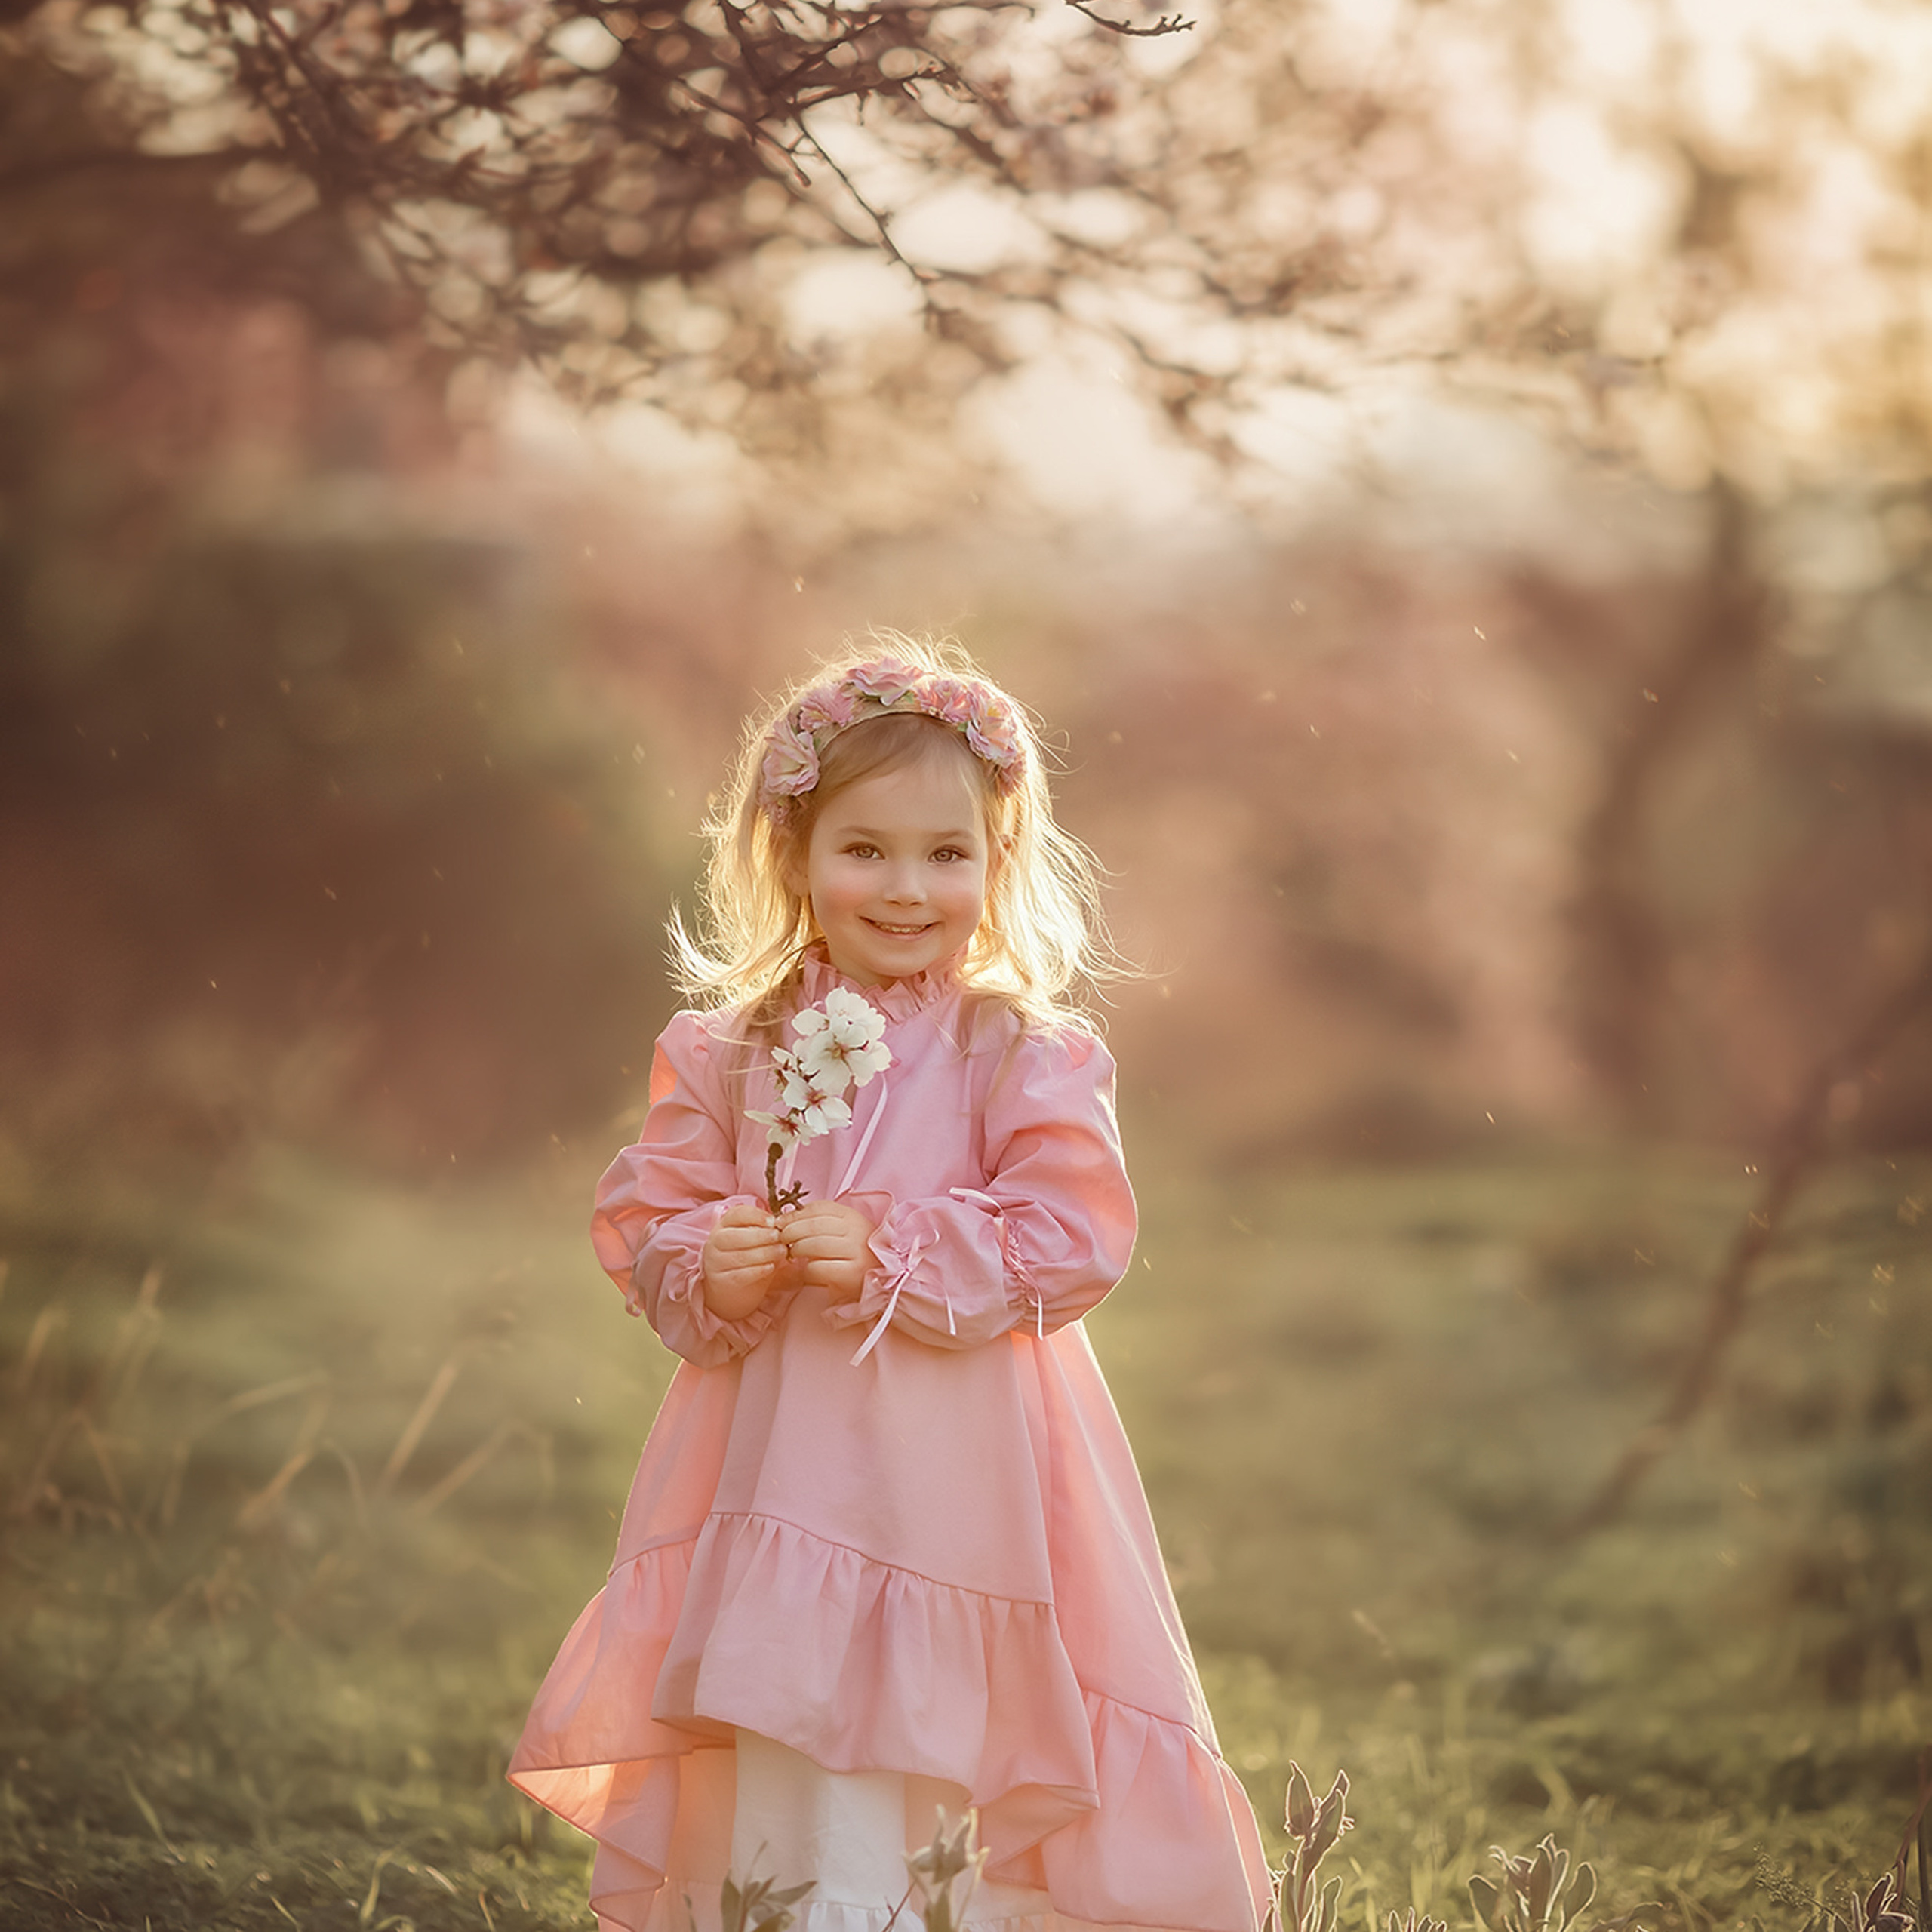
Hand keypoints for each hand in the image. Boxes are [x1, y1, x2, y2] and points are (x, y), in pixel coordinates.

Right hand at [701, 1203, 793, 1320]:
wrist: (732, 1289)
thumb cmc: (747, 1258)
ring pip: (738, 1256)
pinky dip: (757, 1270)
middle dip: (760, 1236)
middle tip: (779, 1237)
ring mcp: (716, 1263)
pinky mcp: (721, 1281)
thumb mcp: (754, 1241)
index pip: (735, 1214)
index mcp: (724, 1226)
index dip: (755, 1215)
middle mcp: (715, 1242)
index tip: (773, 1221)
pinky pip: (739, 1275)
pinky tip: (771, 1267)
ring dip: (763, 1253)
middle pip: (734, 1235)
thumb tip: (785, 1225)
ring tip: (781, 1252)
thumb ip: (765, 1231)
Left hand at [779, 1198, 877, 1305]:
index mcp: (853, 1217)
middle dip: (791, 1231)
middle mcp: (856, 1231)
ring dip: (797, 1250)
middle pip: (814, 1225)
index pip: (819, 1208)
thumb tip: (786, 1220)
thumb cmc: (855, 1255)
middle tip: (782, 1239)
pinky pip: (819, 1268)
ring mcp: (856, 1252)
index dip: (795, 1214)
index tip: (781, 1222)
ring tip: (793, 1254)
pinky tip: (808, 1271)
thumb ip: (819, 1223)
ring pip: (814, 1245)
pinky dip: (807, 1270)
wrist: (881, 1281)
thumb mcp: (843, 1232)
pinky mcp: (851, 1274)